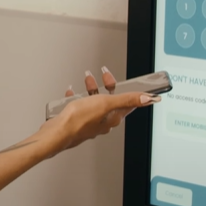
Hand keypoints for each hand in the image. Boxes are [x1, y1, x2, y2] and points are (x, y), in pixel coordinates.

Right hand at [38, 67, 159, 154]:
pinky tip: (72, 92)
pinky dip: (78, 97)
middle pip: (110, 100)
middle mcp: (103, 122)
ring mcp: (90, 122)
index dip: (127, 89)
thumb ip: (127, 99)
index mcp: (113, 118)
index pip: (127, 103)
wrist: (57, 131)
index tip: (128, 81)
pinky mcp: (77, 121)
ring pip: (95, 102)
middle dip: (107, 85)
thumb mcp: (106, 103)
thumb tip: (148, 99)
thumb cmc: (79, 120)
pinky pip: (80, 106)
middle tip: (104, 74)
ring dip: (92, 89)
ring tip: (88, 79)